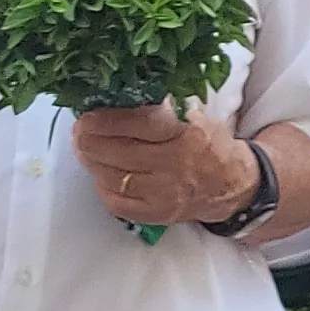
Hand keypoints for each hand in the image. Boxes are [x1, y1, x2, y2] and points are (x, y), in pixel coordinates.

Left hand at [69, 102, 256, 226]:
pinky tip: (100, 173)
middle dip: (89, 140)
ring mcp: (165, 193)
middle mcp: (176, 165)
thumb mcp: (192, 115)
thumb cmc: (206, 144)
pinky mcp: (156, 214)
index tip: (88, 115)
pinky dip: (102, 186)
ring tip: (84, 148)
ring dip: (91, 161)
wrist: (230, 185)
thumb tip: (113, 96)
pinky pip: (117, 202)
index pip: (139, 124)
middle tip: (79, 131)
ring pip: (112, 177)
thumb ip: (159, 107)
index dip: (107, 120)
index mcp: (187, 134)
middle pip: (119, 152)